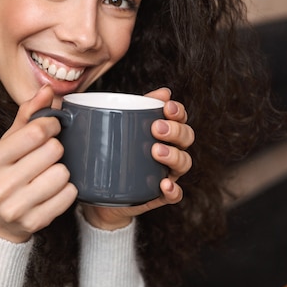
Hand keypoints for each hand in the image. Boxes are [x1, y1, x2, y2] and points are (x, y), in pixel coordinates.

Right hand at [0, 86, 77, 242]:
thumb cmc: (3, 173)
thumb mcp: (6, 144)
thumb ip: (27, 116)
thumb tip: (47, 90)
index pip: (35, 132)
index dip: (52, 125)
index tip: (53, 127)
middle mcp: (0, 184)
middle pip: (53, 151)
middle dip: (56, 148)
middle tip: (49, 153)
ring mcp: (16, 207)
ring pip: (62, 174)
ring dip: (62, 170)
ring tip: (50, 172)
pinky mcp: (33, 223)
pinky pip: (68, 196)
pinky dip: (67, 189)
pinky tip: (54, 189)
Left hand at [81, 87, 193, 229]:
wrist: (100, 194)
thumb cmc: (111, 153)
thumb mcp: (116, 128)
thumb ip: (130, 107)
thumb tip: (158, 91)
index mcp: (162, 132)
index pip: (179, 118)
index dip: (178, 111)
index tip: (167, 107)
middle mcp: (170, 151)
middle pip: (186, 138)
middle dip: (175, 130)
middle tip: (156, 128)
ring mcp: (166, 173)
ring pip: (184, 163)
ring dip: (174, 155)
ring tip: (156, 151)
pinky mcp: (158, 196)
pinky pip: (175, 195)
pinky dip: (173, 190)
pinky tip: (164, 184)